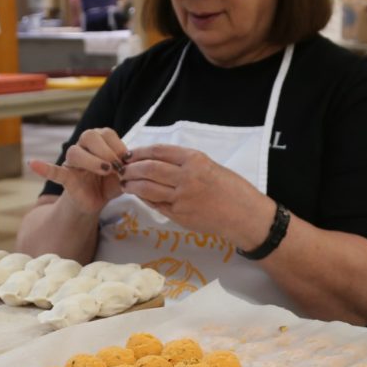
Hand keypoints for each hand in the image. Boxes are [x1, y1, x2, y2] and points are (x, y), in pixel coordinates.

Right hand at [27, 127, 127, 217]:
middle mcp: (84, 147)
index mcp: (99, 142)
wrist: (96, 201)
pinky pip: (53, 171)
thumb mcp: (124, 174)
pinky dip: (44, 167)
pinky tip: (33, 163)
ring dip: (92, 160)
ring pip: (75, 152)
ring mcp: (72, 162)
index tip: (128, 159)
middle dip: (106, 150)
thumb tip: (133, 163)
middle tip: (117, 166)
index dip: (118, 144)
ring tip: (105, 171)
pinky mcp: (66, 177)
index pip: (106, 133)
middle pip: (89, 136)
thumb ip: (129, 167)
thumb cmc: (110, 183)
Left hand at [120, 144, 274, 245]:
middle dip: (130, 168)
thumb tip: (159, 161)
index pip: (158, 151)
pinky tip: (138, 195)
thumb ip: (186, 163)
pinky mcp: (179, 215)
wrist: (245, 215)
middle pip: (148, 168)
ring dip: (131, 184)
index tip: (130, 154)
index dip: (139, 152)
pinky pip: (155, 204)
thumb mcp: (211, 165)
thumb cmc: (232, 188)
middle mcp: (186, 177)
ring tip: (124, 183)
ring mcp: (181, 197)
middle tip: (121, 169)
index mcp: (194, 160)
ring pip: (147, 188)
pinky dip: (143, 198)